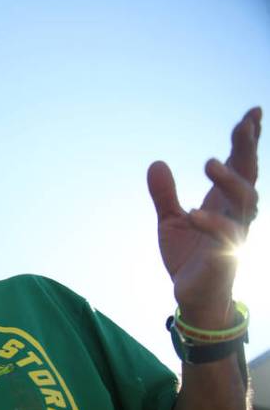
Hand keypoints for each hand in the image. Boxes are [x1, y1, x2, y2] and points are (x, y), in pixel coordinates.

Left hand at [147, 107, 260, 327]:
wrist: (193, 296)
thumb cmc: (189, 256)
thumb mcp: (171, 221)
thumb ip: (165, 194)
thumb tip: (156, 163)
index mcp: (224, 202)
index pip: (240, 165)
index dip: (247, 141)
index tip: (252, 113)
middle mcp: (235, 214)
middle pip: (249, 175)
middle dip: (248, 149)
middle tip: (243, 125)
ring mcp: (234, 233)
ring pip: (245, 201)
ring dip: (229, 180)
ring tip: (208, 162)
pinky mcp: (225, 255)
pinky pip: (225, 236)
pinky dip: (211, 222)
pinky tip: (195, 213)